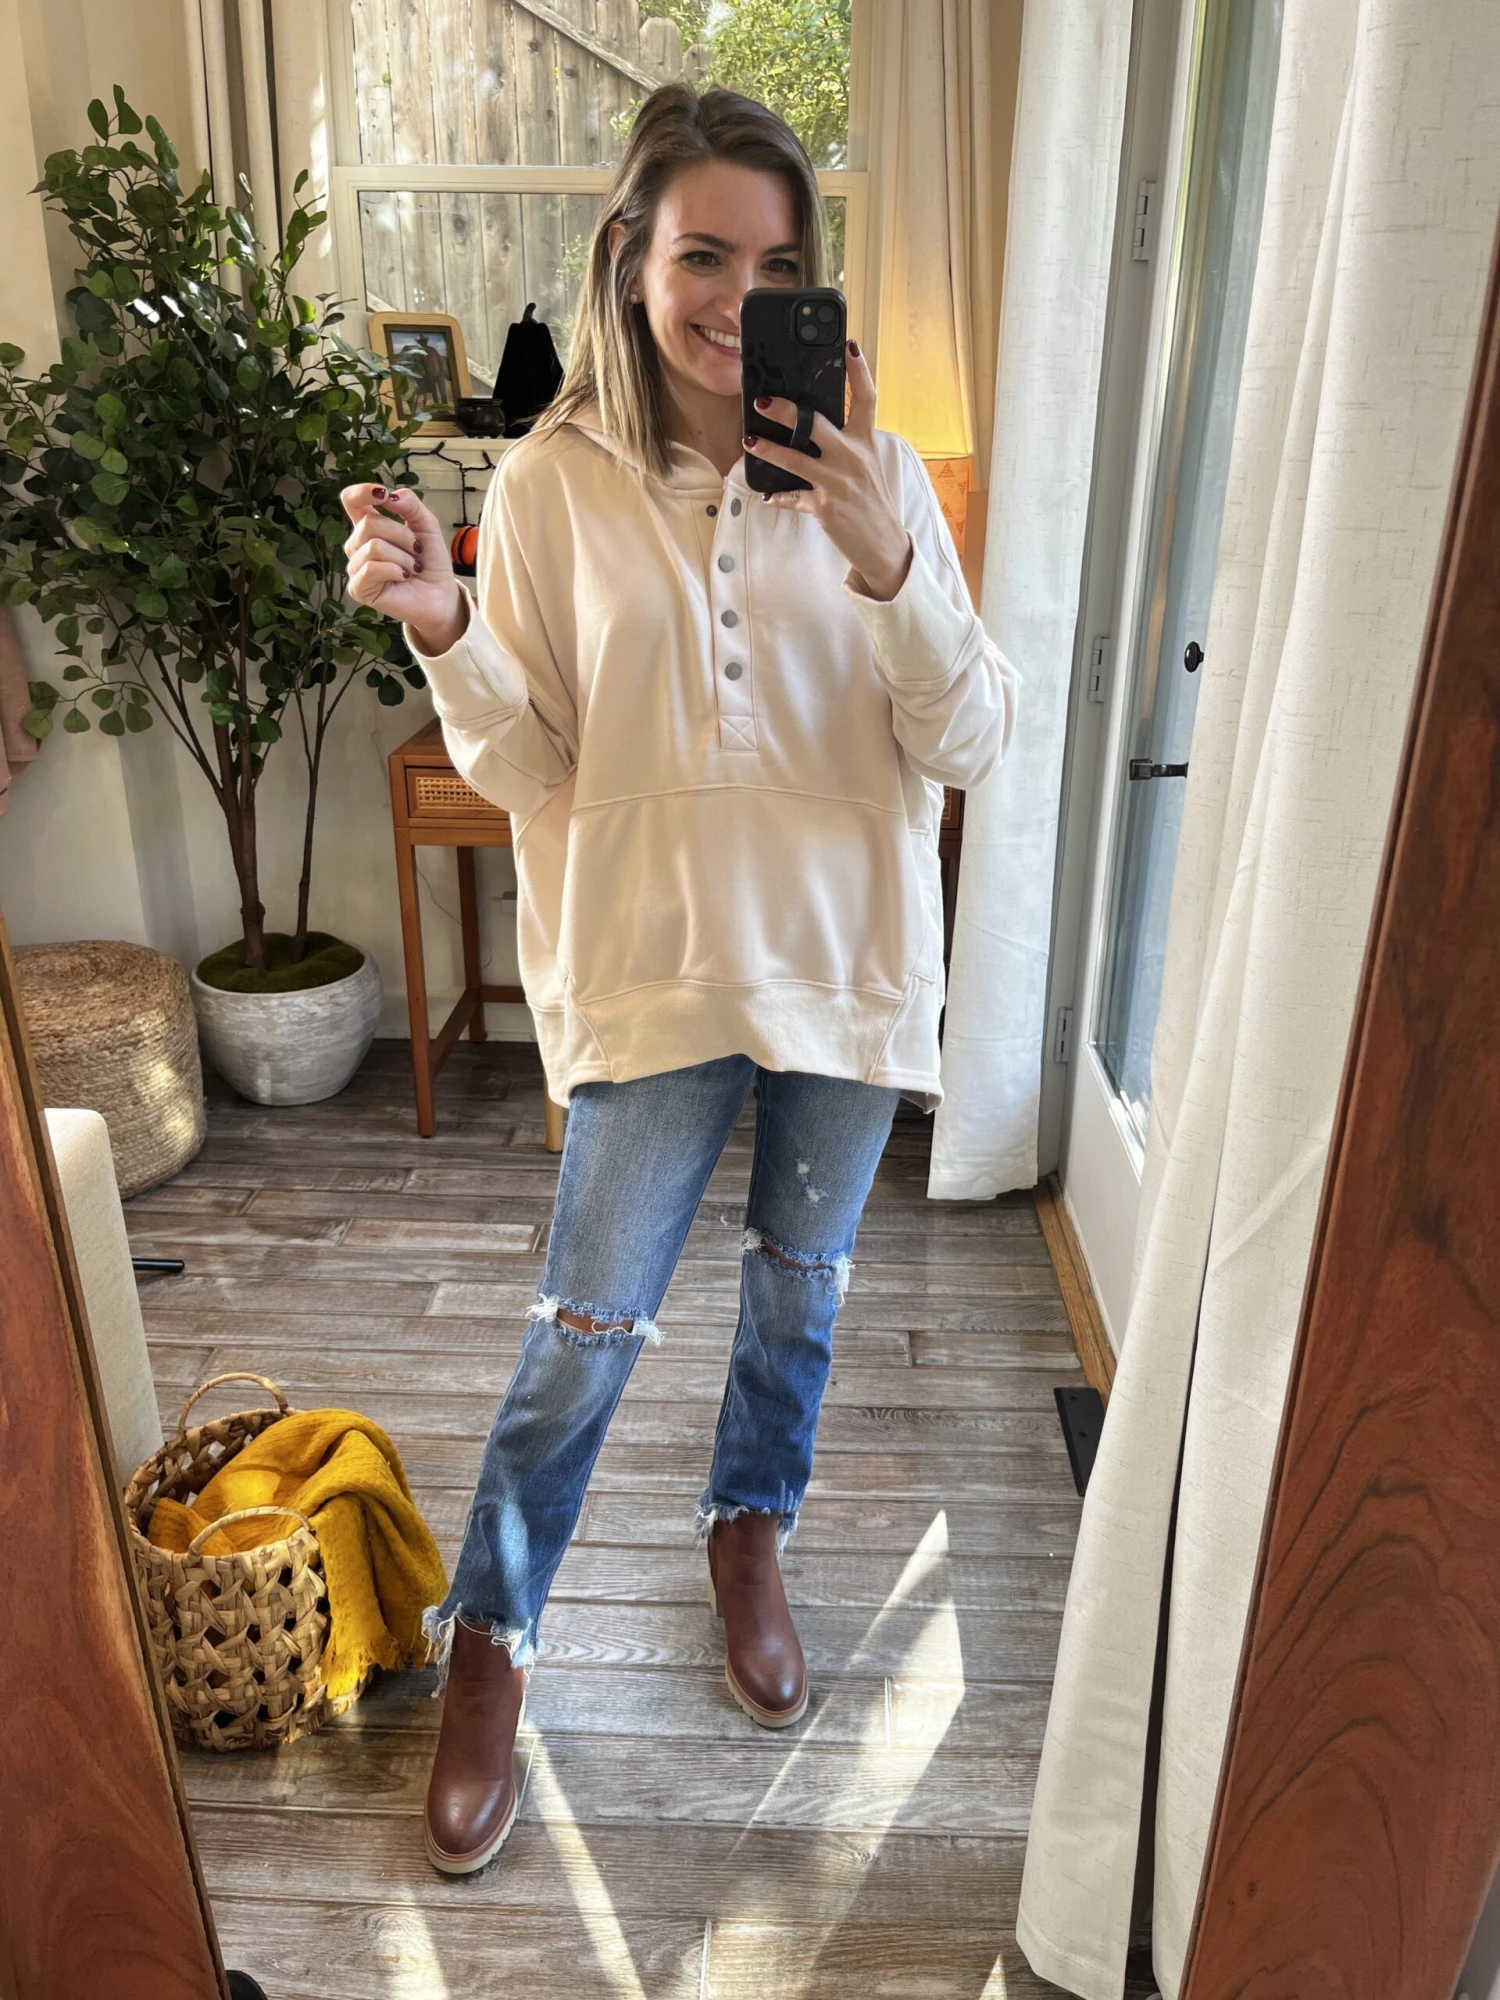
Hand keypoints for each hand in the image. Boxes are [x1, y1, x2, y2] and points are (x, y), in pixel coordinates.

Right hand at [340, 483, 468, 654]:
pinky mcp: (358, 588)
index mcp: (370, 526)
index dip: (362, 492)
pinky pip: (371, 568)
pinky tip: (404, 576)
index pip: (351, 500)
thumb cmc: (430, 561)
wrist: (441, 595)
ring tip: (413, 568)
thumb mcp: (426, 525)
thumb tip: (389, 496)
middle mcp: (357, 545)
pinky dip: (395, 570)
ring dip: (403, 557)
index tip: (383, 495)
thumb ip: (410, 505)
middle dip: (401, 535)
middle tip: (417, 549)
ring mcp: (356, 567)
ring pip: (373, 546)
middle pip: (369, 523)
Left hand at [742, 342, 913, 600]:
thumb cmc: (870, 502)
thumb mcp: (865, 466)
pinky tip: (767, 494)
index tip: (848, 345)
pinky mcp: (825, 507)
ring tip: (750, 440)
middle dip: (787, 412)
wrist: (884, 545)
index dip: (858, 370)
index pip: (866, 399)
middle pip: (817, 424)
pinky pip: (794, 498)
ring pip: (796, 460)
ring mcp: (838, 483)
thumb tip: (811, 425)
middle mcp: (852, 458)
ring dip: (769, 450)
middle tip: (763, 400)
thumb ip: (844, 444)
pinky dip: (779, 497)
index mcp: (865, 443)